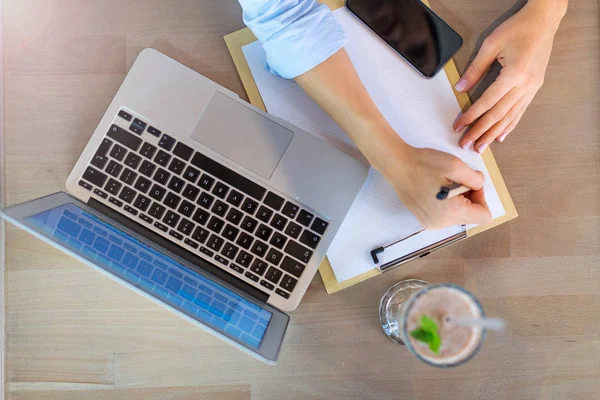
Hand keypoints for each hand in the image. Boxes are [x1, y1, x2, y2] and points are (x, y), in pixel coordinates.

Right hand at [381, 143, 491, 229]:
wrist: (397, 166)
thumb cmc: (425, 165)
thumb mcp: (456, 166)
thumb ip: (476, 179)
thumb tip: (478, 186)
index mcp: (452, 212)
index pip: (483, 216)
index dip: (481, 197)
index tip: (469, 183)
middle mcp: (442, 223)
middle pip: (471, 216)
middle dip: (469, 198)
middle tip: (455, 180)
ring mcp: (432, 223)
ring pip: (458, 216)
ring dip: (458, 200)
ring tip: (444, 184)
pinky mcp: (425, 220)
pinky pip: (446, 216)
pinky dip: (447, 204)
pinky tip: (436, 190)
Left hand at [453, 0, 566, 152]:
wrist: (544, 21)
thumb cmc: (517, 29)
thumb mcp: (491, 44)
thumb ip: (475, 69)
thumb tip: (460, 88)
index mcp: (514, 74)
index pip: (487, 102)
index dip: (471, 116)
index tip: (458, 127)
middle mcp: (525, 85)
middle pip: (498, 115)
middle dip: (480, 132)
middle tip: (466, 145)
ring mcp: (532, 88)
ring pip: (510, 117)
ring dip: (494, 134)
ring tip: (481, 147)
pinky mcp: (534, 88)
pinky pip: (520, 111)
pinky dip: (509, 126)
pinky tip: (501, 136)